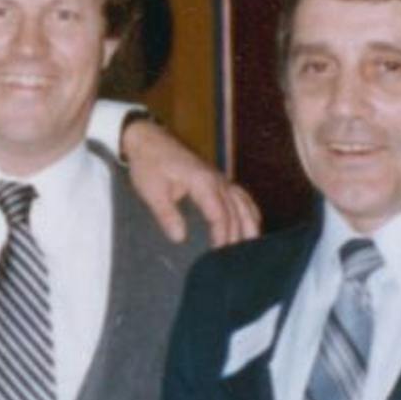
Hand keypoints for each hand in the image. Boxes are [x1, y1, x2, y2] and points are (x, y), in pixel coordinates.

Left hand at [120, 116, 260, 246]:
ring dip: (249, 225)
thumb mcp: (152, 191)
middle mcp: (217, 179)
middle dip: (237, 236)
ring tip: (250, 249)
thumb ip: (166, 214)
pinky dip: (249, 211)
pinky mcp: (218, 178)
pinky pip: (241, 195)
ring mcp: (220, 178)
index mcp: (203, 182)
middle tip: (235, 261)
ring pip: (244, 203)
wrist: (147, 139)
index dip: (222, 236)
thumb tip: (179, 238)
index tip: (220, 255)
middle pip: (236, 212)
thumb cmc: (148, 164)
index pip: (220, 214)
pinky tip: (252, 224)